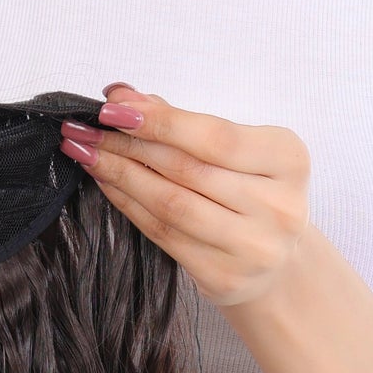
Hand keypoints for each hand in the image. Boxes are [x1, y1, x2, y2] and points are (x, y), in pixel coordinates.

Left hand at [58, 84, 310, 308]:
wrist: (277, 265)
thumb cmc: (252, 196)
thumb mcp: (238, 152)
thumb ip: (184, 122)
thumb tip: (120, 95)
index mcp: (288, 160)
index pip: (214, 137)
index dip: (160, 122)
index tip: (112, 107)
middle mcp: (278, 206)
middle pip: (187, 170)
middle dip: (127, 145)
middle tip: (84, 129)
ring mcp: (252, 247)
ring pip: (170, 204)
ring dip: (120, 176)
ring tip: (86, 154)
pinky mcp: (223, 276)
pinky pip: (162, 234)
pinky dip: (129, 205)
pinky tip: (108, 185)